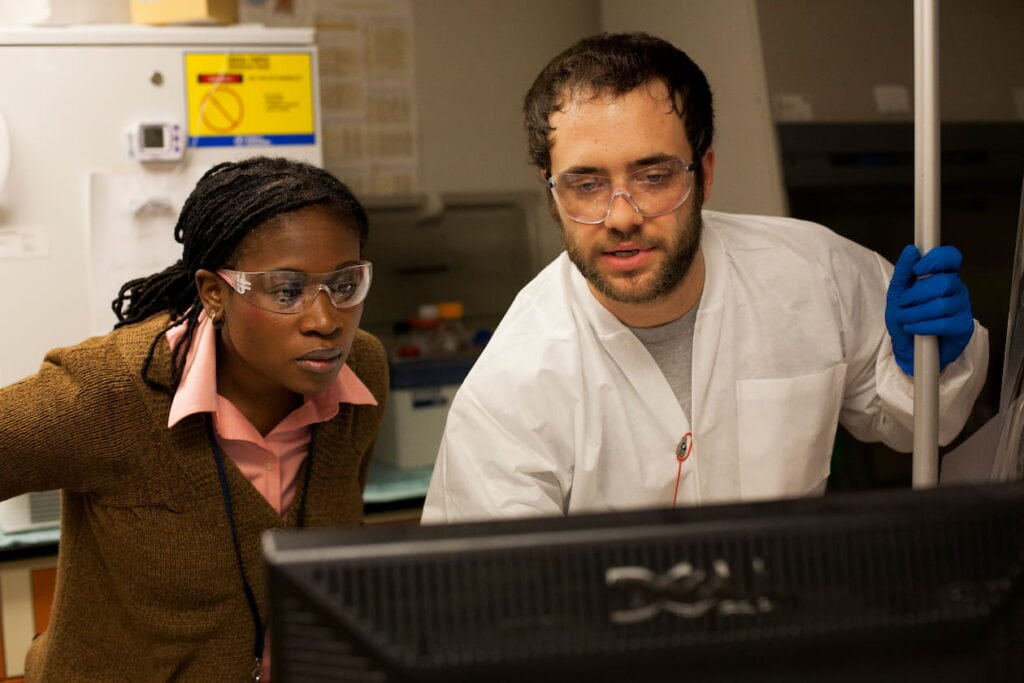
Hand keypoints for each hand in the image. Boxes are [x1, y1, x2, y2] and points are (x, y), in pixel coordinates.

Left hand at [884, 244, 974, 375]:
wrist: (907, 349)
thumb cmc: (905, 318)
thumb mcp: (897, 293)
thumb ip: (903, 271)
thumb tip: (911, 250)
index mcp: (943, 276)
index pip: (951, 257)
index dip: (937, 259)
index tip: (918, 269)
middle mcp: (956, 289)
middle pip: (945, 282)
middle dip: (918, 293)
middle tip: (904, 303)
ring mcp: (962, 308)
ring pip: (942, 304)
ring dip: (916, 313)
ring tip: (906, 319)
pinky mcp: (963, 328)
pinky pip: (944, 324)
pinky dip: (922, 326)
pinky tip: (913, 328)